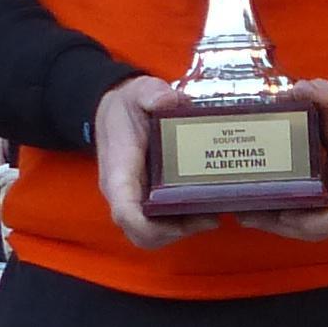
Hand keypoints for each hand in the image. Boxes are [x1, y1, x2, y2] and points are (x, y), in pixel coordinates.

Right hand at [93, 74, 216, 248]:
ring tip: (213, 215)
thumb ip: (152, 93)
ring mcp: (135, 199)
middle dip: (175, 233)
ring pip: (152, 234)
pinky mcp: (146, 199)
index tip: (183, 221)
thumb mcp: (139, 92)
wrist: (115, 110)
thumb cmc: (127, 105)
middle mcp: (124, 193)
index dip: (148, 226)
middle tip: (209, 217)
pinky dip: (182, 224)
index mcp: (119, 171)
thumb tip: (169, 100)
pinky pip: (160, 224)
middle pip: (141, 234)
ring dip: (182, 231)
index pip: (125, 212)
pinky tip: (206, 208)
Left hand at [239, 80, 327, 241]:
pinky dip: (287, 225)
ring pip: (314, 233)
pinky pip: (314, 229)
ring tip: (245, 214)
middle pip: (320, 230)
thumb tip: (296, 89)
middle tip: (247, 213)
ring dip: (279, 227)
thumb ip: (324, 94)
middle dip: (282, 225)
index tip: (282, 213)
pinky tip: (260, 215)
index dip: (311, 221)